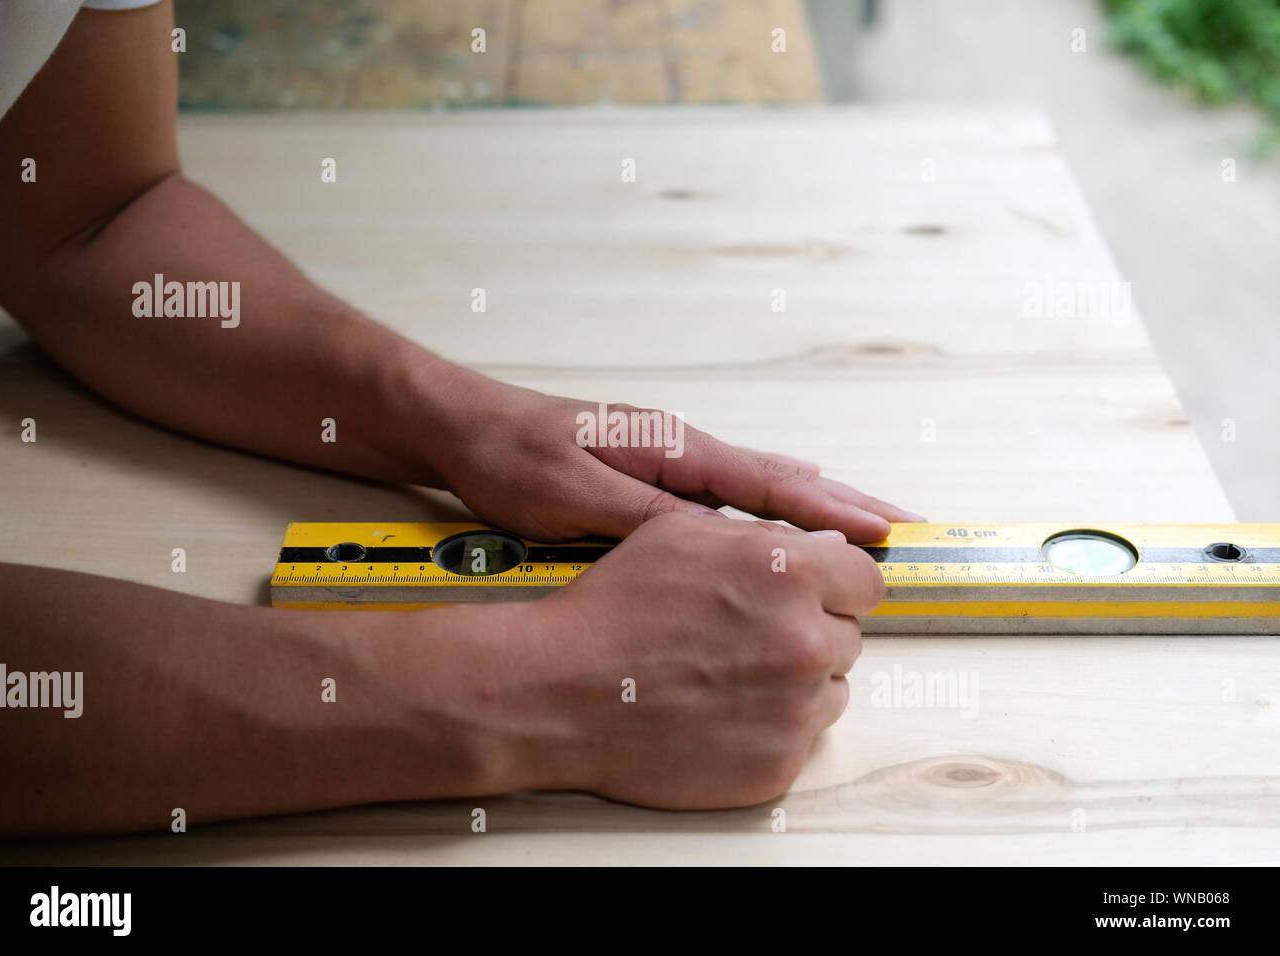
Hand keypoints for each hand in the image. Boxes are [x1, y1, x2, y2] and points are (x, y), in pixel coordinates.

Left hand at [425, 369, 922, 541]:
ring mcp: (668, 460)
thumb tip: (720, 542)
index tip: (886, 529)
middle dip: (845, 505)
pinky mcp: (650, 476)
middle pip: (782, 480)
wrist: (463, 427)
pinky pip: (730, 495)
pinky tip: (787, 520)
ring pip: (761, 487)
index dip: (830, 510)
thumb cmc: (510, 460)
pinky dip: (774, 508)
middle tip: (906, 526)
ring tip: (868, 527)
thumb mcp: (573, 498)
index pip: (768, 483)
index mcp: (671, 450)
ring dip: (817, 509)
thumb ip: (646, 520)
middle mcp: (681, 450)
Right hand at [506, 513, 882, 807]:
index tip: (819, 596)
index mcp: (790, 574)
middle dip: (808, 631)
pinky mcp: (777, 764)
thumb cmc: (610, 613)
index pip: (865, 581)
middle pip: (848, 635)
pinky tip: (720, 712)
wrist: (560, 692)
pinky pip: (802, 738)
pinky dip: (770, 728)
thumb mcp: (681, 536)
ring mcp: (795, 709)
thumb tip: (826, 553)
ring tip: (728, 676)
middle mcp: (804, 640)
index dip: (836, 586)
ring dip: (795, 682)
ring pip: (830, 689)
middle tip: (747, 636)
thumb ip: (766, 537)